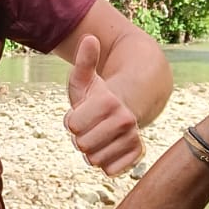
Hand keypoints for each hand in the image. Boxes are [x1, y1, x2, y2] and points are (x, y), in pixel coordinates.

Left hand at [65, 35, 143, 176]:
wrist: (128, 106)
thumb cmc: (99, 93)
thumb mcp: (86, 77)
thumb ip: (85, 60)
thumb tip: (89, 38)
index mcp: (109, 101)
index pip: (72, 125)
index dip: (71, 120)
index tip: (81, 112)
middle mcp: (125, 120)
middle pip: (82, 145)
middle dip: (80, 136)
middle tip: (89, 125)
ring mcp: (132, 139)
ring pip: (94, 160)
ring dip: (92, 150)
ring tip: (99, 135)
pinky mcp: (137, 156)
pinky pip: (109, 171)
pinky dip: (105, 162)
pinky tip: (109, 147)